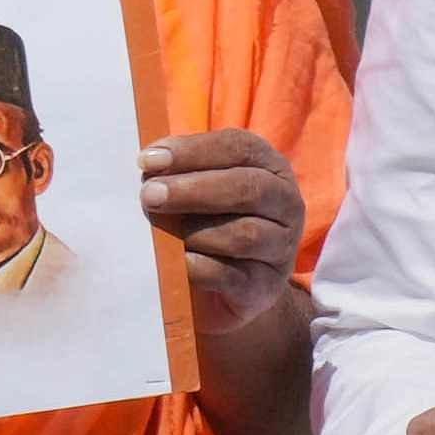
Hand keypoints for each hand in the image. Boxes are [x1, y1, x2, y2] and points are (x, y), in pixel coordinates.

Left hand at [141, 129, 302, 331]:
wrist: (234, 286)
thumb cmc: (213, 224)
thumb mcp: (205, 190)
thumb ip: (183, 173)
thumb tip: (149, 167)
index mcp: (271, 168)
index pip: (239, 148)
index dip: (193, 151)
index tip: (148, 160)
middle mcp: (286, 203)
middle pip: (247, 188)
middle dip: (193, 190)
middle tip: (150, 195)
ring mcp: (281, 246)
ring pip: (244, 233)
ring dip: (196, 232)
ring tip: (163, 236)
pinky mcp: (265, 285)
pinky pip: (232, 275)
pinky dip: (200, 268)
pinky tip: (178, 263)